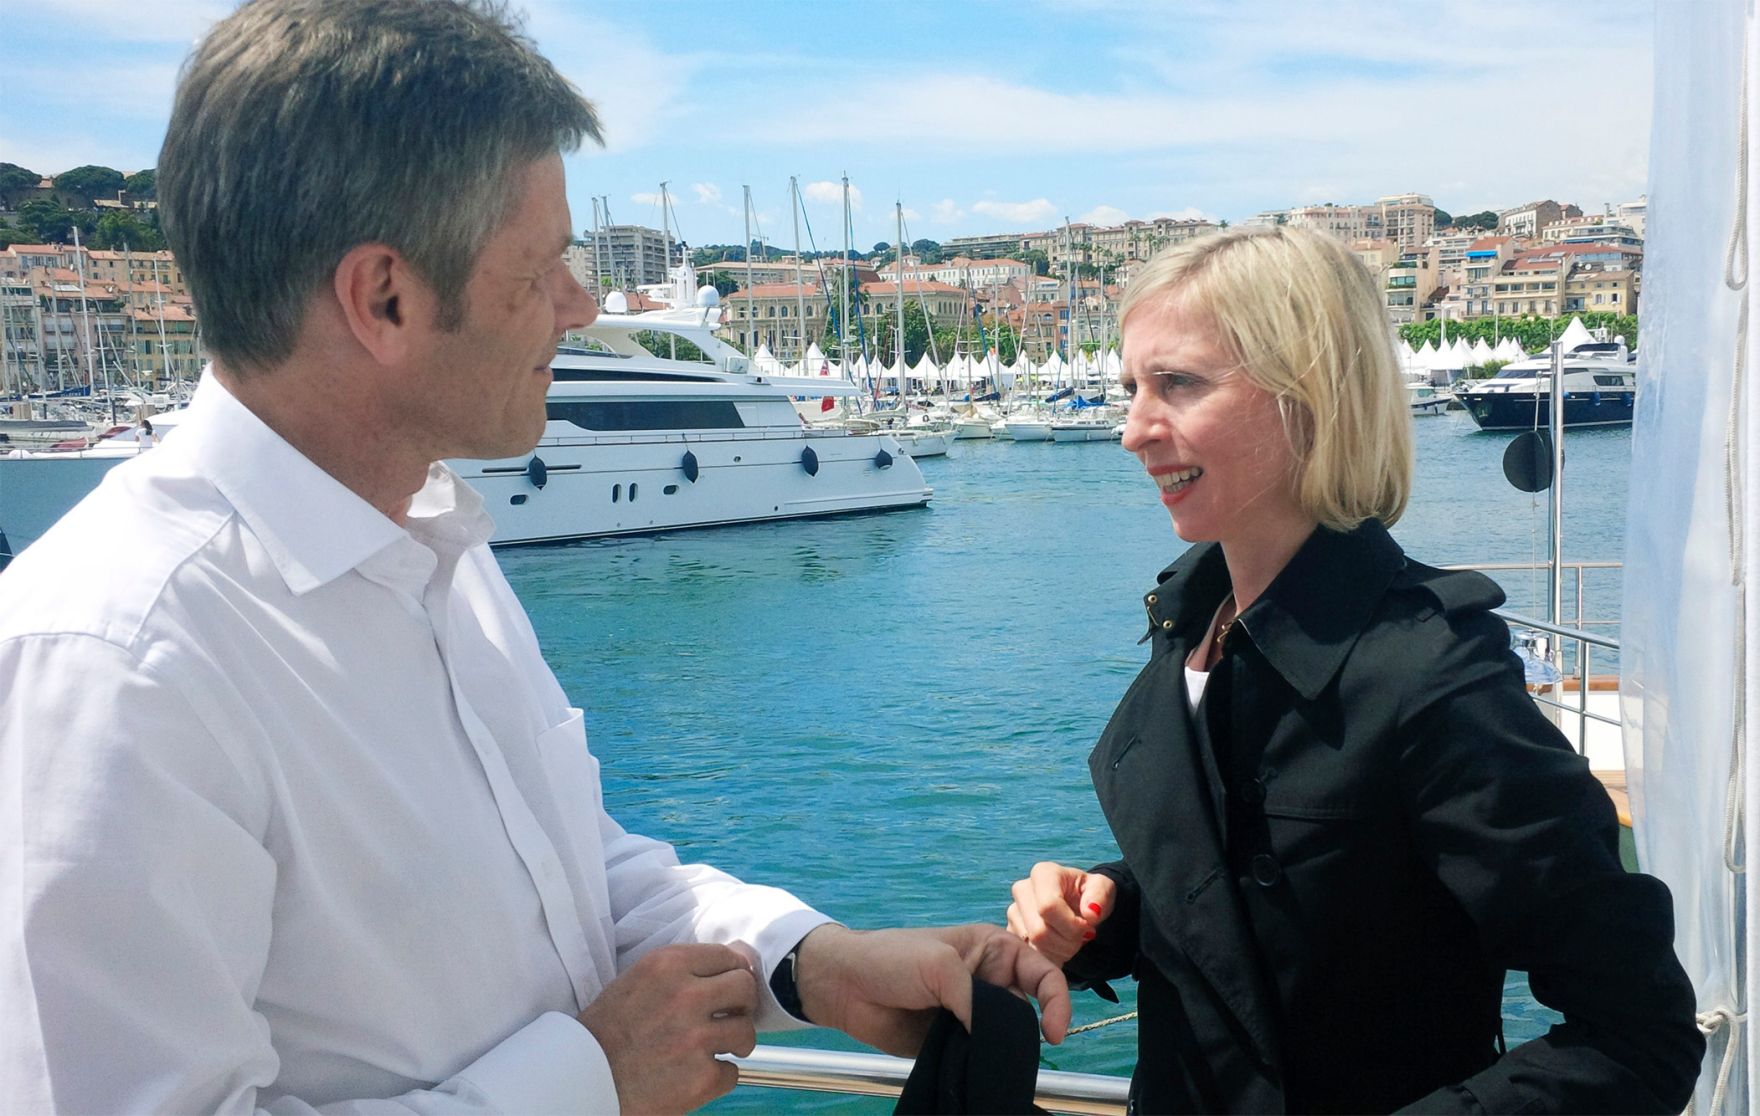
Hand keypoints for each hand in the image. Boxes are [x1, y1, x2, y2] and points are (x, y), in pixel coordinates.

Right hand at [577, 942, 758, 1113]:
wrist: (582, 1078)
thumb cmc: (609, 1029)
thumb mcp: (639, 980)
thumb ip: (683, 970)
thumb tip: (734, 962)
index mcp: (667, 965)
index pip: (727, 956)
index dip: (732, 973)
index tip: (728, 988)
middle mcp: (685, 996)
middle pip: (745, 988)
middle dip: (741, 1004)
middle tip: (728, 1017)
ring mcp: (695, 1039)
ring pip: (746, 1032)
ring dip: (736, 1042)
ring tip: (716, 1048)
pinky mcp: (700, 1078)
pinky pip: (732, 1073)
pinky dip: (717, 1077)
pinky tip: (695, 1074)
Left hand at [793, 923, 1070, 1057]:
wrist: (845, 986)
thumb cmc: (891, 957)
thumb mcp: (939, 964)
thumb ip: (973, 998)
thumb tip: (990, 1035)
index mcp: (994, 951)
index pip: (1042, 973)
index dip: (1056, 1001)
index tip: (1053, 1032)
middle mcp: (989, 983)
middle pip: (1028, 1011)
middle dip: (1026, 1032)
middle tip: (1011, 1049)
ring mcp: (971, 1014)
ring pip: (1003, 1038)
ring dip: (1001, 1051)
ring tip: (988, 1060)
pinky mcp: (954, 1042)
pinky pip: (978, 1057)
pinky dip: (980, 1065)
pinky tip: (975, 1070)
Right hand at [1006, 861, 1117, 965]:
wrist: (1078, 904)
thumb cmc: (1089, 894)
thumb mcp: (1103, 889)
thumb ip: (1100, 896)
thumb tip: (1091, 913)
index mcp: (1043, 873)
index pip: (1049, 907)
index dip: (1072, 925)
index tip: (1088, 926)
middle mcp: (1022, 890)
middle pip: (1039, 931)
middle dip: (1067, 943)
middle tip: (1082, 938)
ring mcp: (1014, 912)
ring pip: (1034, 946)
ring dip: (1060, 952)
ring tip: (1071, 941)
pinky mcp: (1011, 931)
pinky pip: (1030, 955)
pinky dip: (1050, 957)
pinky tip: (1059, 947)